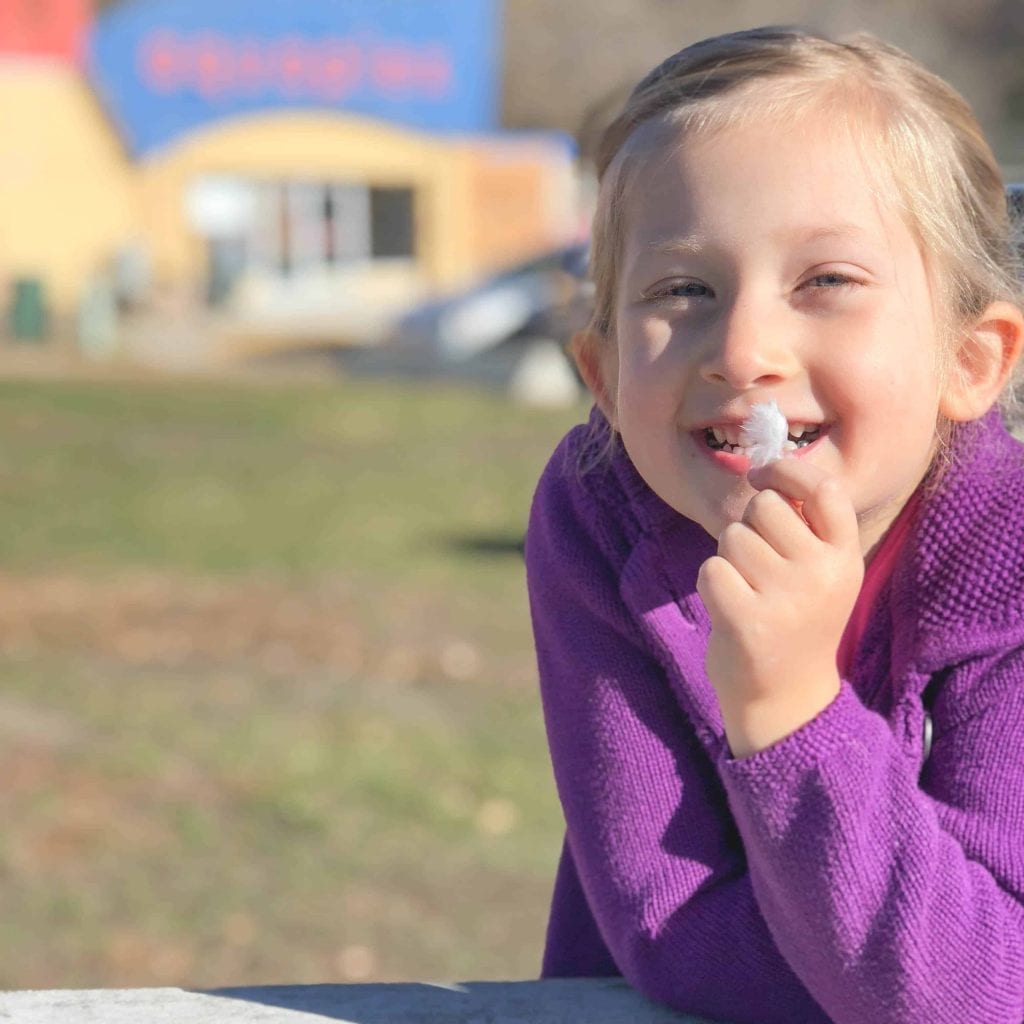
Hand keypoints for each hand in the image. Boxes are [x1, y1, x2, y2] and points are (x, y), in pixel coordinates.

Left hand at [695, 459, 863, 757]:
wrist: (786, 701)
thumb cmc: (794, 624)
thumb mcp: (818, 575)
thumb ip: (802, 528)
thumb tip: (762, 471)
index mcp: (845, 558)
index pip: (826, 489)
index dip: (788, 470)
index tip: (761, 475)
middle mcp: (823, 574)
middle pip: (764, 507)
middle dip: (748, 527)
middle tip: (756, 568)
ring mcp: (787, 598)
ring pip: (732, 537)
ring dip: (728, 559)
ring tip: (748, 594)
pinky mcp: (748, 621)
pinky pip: (711, 569)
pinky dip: (710, 584)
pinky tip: (729, 609)